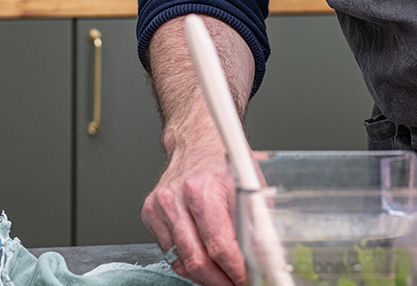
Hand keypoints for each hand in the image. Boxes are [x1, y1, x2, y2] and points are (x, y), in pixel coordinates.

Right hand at [142, 133, 246, 285]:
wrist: (195, 144)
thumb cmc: (223, 164)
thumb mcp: (251, 188)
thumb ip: (257, 225)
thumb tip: (266, 262)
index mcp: (202, 189)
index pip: (219, 245)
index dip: (236, 270)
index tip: (248, 280)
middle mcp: (175, 198)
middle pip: (197, 259)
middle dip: (221, 281)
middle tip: (237, 285)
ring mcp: (159, 207)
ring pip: (182, 262)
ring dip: (206, 277)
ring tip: (225, 278)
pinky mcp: (150, 214)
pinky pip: (170, 253)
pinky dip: (190, 264)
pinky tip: (207, 262)